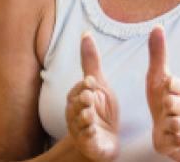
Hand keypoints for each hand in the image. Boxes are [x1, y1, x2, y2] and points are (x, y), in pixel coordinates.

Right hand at [65, 33, 119, 160]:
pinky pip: (88, 141)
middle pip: (77, 105)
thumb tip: (86, 33)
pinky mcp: (89, 145)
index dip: (85, 86)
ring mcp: (81, 130)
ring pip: (80, 123)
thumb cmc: (99, 109)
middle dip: (82, 100)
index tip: (92, 81)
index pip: (79, 89)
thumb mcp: (98, 84)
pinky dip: (89, 136)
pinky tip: (94, 131)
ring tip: (89, 115)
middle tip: (89, 96)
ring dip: (84, 118)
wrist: (103, 140)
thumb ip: (91, 61)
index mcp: (77, 98)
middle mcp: (76, 113)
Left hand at [146, 26, 179, 159]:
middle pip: (176, 103)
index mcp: (179, 90)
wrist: (169, 128)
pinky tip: (170, 135)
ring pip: (177, 122)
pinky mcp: (178, 142)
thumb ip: (158, 53)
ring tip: (168, 121)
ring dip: (169, 122)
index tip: (168, 84)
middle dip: (169, 104)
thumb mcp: (157, 76)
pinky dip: (172, 138)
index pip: (178, 84)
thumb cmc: (161, 97)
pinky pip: (177, 140)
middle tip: (166, 105)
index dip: (172, 85)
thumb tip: (157, 26)